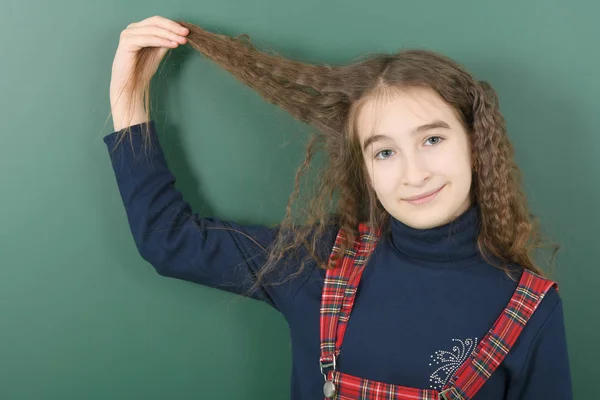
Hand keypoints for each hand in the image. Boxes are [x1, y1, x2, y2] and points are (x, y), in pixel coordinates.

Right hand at [109, 15, 188, 129]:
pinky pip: (148, 39)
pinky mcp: (127, 42)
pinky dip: (162, 41)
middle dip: (173, 28)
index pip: (157, 21)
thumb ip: (165, 42)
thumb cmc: (142, 70)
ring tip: (182, 40)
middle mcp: (131, 29)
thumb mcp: (157, 53)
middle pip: (155, 22)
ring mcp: (128, 34)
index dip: (172, 25)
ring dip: (169, 34)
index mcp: (138, 29)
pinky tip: (173, 44)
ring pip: (153, 30)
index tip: (186, 32)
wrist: (131, 85)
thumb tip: (179, 34)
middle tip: (186, 33)